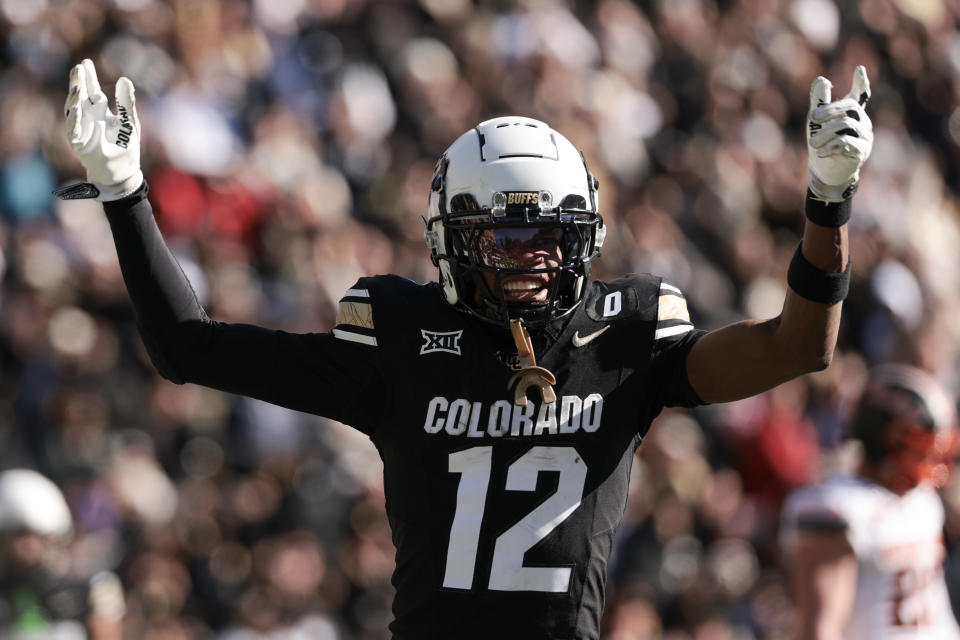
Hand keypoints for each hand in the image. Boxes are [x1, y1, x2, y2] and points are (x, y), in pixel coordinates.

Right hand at [61, 59, 142, 200]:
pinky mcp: (79, 144)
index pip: (92, 90)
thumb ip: (126, 102)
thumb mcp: (129, 121)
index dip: (89, 77)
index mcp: (100, 111)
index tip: (85, 62)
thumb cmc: (125, 146)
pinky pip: (74, 131)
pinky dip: (75, 121)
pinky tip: (77, 110)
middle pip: (80, 97)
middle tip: (78, 68)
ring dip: (74, 100)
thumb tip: (124, 78)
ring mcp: (82, 130)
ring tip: (77, 87)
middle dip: (78, 83)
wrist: (124, 171)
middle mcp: (88, 118)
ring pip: (74, 111)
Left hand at [807, 66, 872, 202]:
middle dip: (830, 109)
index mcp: (851, 112)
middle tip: (812, 117)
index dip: (860, 82)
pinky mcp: (861, 151)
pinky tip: (819, 152)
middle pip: (850, 106)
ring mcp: (864, 136)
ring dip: (825, 133)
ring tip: (812, 143)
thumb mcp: (816, 122)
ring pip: (847, 125)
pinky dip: (830, 146)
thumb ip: (819, 101)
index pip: (860, 94)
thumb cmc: (822, 142)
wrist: (825, 172)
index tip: (859, 69)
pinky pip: (847, 142)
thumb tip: (822, 79)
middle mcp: (862, 121)